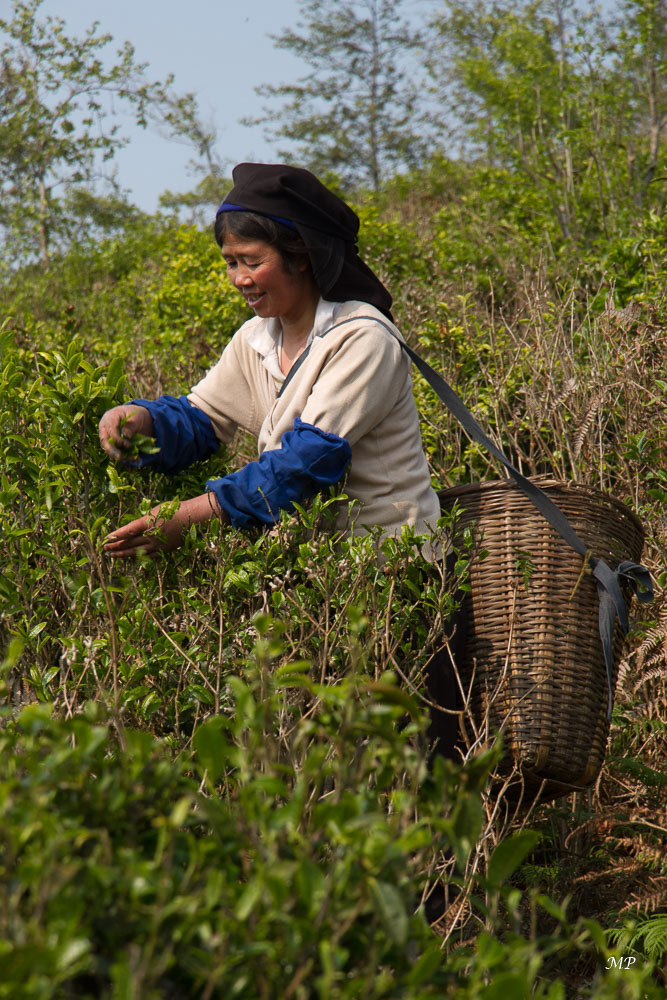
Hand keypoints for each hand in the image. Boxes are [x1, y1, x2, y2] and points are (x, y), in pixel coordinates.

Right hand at [99, 404, 153, 461]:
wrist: (136, 418)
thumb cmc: (135, 415)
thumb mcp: (136, 417)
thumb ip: (131, 425)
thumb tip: (126, 436)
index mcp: (110, 417)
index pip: (109, 429)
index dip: (116, 438)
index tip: (127, 445)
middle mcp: (105, 428)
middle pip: (104, 440)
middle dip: (112, 450)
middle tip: (120, 457)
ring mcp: (107, 436)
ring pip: (108, 448)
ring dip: (117, 456)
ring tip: (129, 460)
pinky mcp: (112, 444)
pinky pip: (115, 452)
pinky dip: (124, 456)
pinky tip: (134, 459)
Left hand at [104, 493, 225, 558]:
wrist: (194, 517)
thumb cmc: (175, 509)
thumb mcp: (156, 511)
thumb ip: (144, 521)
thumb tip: (134, 528)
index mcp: (149, 523)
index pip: (128, 530)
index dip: (116, 535)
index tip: (106, 538)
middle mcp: (152, 535)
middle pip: (130, 542)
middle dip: (116, 545)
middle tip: (105, 548)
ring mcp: (158, 544)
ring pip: (137, 551)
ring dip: (123, 553)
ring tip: (113, 555)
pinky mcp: (165, 549)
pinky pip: (149, 554)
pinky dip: (139, 556)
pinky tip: (133, 558)